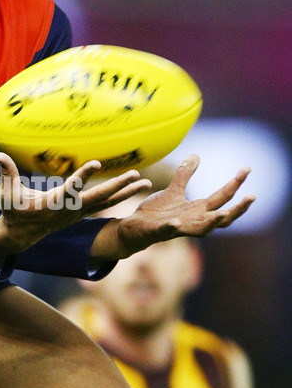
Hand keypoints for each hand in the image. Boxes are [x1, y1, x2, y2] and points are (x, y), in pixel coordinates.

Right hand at [0, 152, 151, 258]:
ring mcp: (77, 213)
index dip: (83, 176)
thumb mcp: (7, 194)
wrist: (21, 235)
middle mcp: (69, 210)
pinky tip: (135, 187)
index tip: (96, 163)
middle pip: (98, 198)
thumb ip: (6, 173)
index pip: (71, 188)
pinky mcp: (81, 213)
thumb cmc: (13, 212)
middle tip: (135, 175)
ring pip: (106, 202)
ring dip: (126, 193)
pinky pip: (104, 204)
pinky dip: (120, 196)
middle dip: (117, 187)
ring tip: (146, 182)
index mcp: (53, 204)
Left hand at [92, 154, 254, 260]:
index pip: (222, 197)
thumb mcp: (173, 191)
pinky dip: (173, 227)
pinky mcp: (159, 232)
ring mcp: (178, 229)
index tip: (247, 168)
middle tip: (252, 196)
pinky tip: (177, 223)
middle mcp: (193, 221)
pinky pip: (168, 231)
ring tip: (223, 213)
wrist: (136, 228)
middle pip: (221, 218)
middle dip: (238, 208)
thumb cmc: (157, 212)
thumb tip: (196, 155)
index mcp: (198, 210)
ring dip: (212, 222)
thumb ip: (184, 175)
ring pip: (201, 230)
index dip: (235, 183)